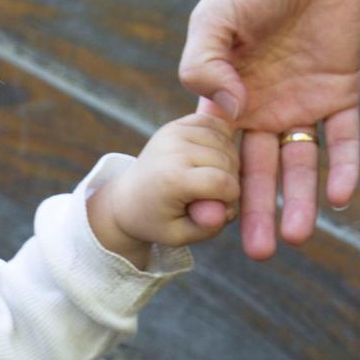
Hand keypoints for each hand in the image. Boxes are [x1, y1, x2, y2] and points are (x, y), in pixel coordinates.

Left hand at [87, 114, 239, 267]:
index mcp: (172, 178)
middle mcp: (173, 149)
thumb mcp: (179, 236)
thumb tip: (226, 210)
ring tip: (211, 176)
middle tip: (213, 194)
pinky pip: (216, 123)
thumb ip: (206, 227)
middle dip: (230, 179)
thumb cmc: (157, 220)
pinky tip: (212, 156)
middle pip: (228, 160)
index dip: (229, 198)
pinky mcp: (177, 124)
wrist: (128, 199)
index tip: (217, 206)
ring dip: (228, 159)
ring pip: (226, 139)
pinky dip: (222, 138)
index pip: (224, 183)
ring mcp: (174, 132)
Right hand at [179, 0, 359, 259]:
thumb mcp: (211, 20)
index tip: (209, 222)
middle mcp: (261, 108)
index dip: (214, 188)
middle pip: (257, 170)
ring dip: (299, 200)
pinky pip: (343, 137)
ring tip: (297, 238)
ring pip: (300, 163)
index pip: (217, 153)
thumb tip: (226, 113)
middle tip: (255, 253)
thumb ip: (203, 63)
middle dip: (255, 212)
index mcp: (224, 97)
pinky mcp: (340, 91)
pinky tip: (342, 198)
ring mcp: (301, 103)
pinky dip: (343, 166)